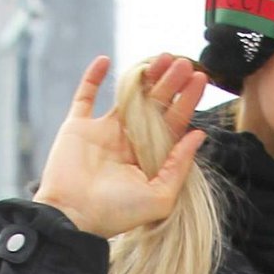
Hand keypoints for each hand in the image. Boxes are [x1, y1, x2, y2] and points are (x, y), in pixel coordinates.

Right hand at [33, 53, 207, 239]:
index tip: (200, 78)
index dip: (187, 101)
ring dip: (144, 75)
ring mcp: (103, 132)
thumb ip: (178, 166)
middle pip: (154, 105)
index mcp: (149, 159)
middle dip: (171, 83)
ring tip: (163, 57)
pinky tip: (105, 60)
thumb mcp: (159, 197)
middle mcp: (128, 143)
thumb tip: (198, 135)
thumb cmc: (117, 213)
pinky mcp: (78, 126)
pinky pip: (85, 96)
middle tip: (185, 62)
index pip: (172, 124)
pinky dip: (92, 77)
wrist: (72, 216)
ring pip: (127, 96)